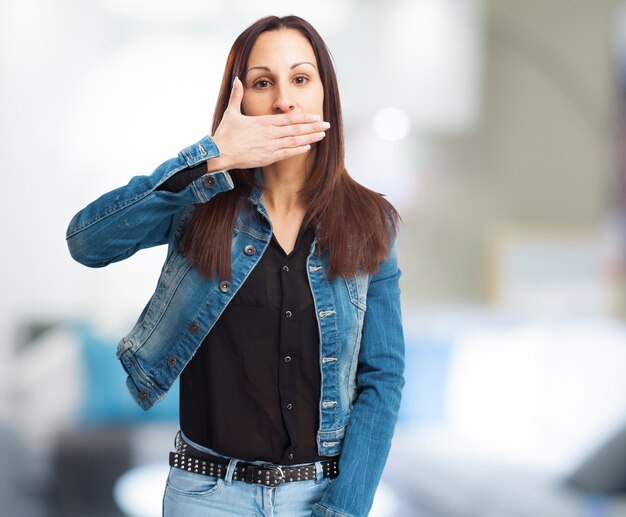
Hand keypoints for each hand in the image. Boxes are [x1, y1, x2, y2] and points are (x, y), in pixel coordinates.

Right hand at [210, 77, 329, 170]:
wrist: (219, 152)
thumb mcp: (231, 111)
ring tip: (322, 135)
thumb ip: (236, 95)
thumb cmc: (225, 133)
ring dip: (309, 138)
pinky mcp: (267, 157)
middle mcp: (270, 133)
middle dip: (313, 127)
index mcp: (263, 122)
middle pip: (296, 129)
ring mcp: (270, 146)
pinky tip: (308, 147)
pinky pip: (286, 153)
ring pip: (294, 141)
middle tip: (327, 124)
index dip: (304, 117)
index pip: (288, 118)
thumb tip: (236, 78)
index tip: (316, 116)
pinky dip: (297, 150)